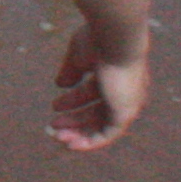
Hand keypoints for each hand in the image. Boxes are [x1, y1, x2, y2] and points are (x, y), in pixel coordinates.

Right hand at [49, 23, 146, 151]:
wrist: (115, 36)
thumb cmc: (98, 40)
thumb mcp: (79, 56)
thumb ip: (71, 71)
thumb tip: (60, 85)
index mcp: (116, 75)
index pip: (95, 94)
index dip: (74, 101)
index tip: (55, 106)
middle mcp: (125, 92)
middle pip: (98, 112)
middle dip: (75, 119)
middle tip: (53, 124)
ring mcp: (127, 103)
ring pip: (102, 125)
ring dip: (79, 132)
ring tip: (57, 136)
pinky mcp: (125, 113)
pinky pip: (108, 134)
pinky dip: (90, 141)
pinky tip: (72, 144)